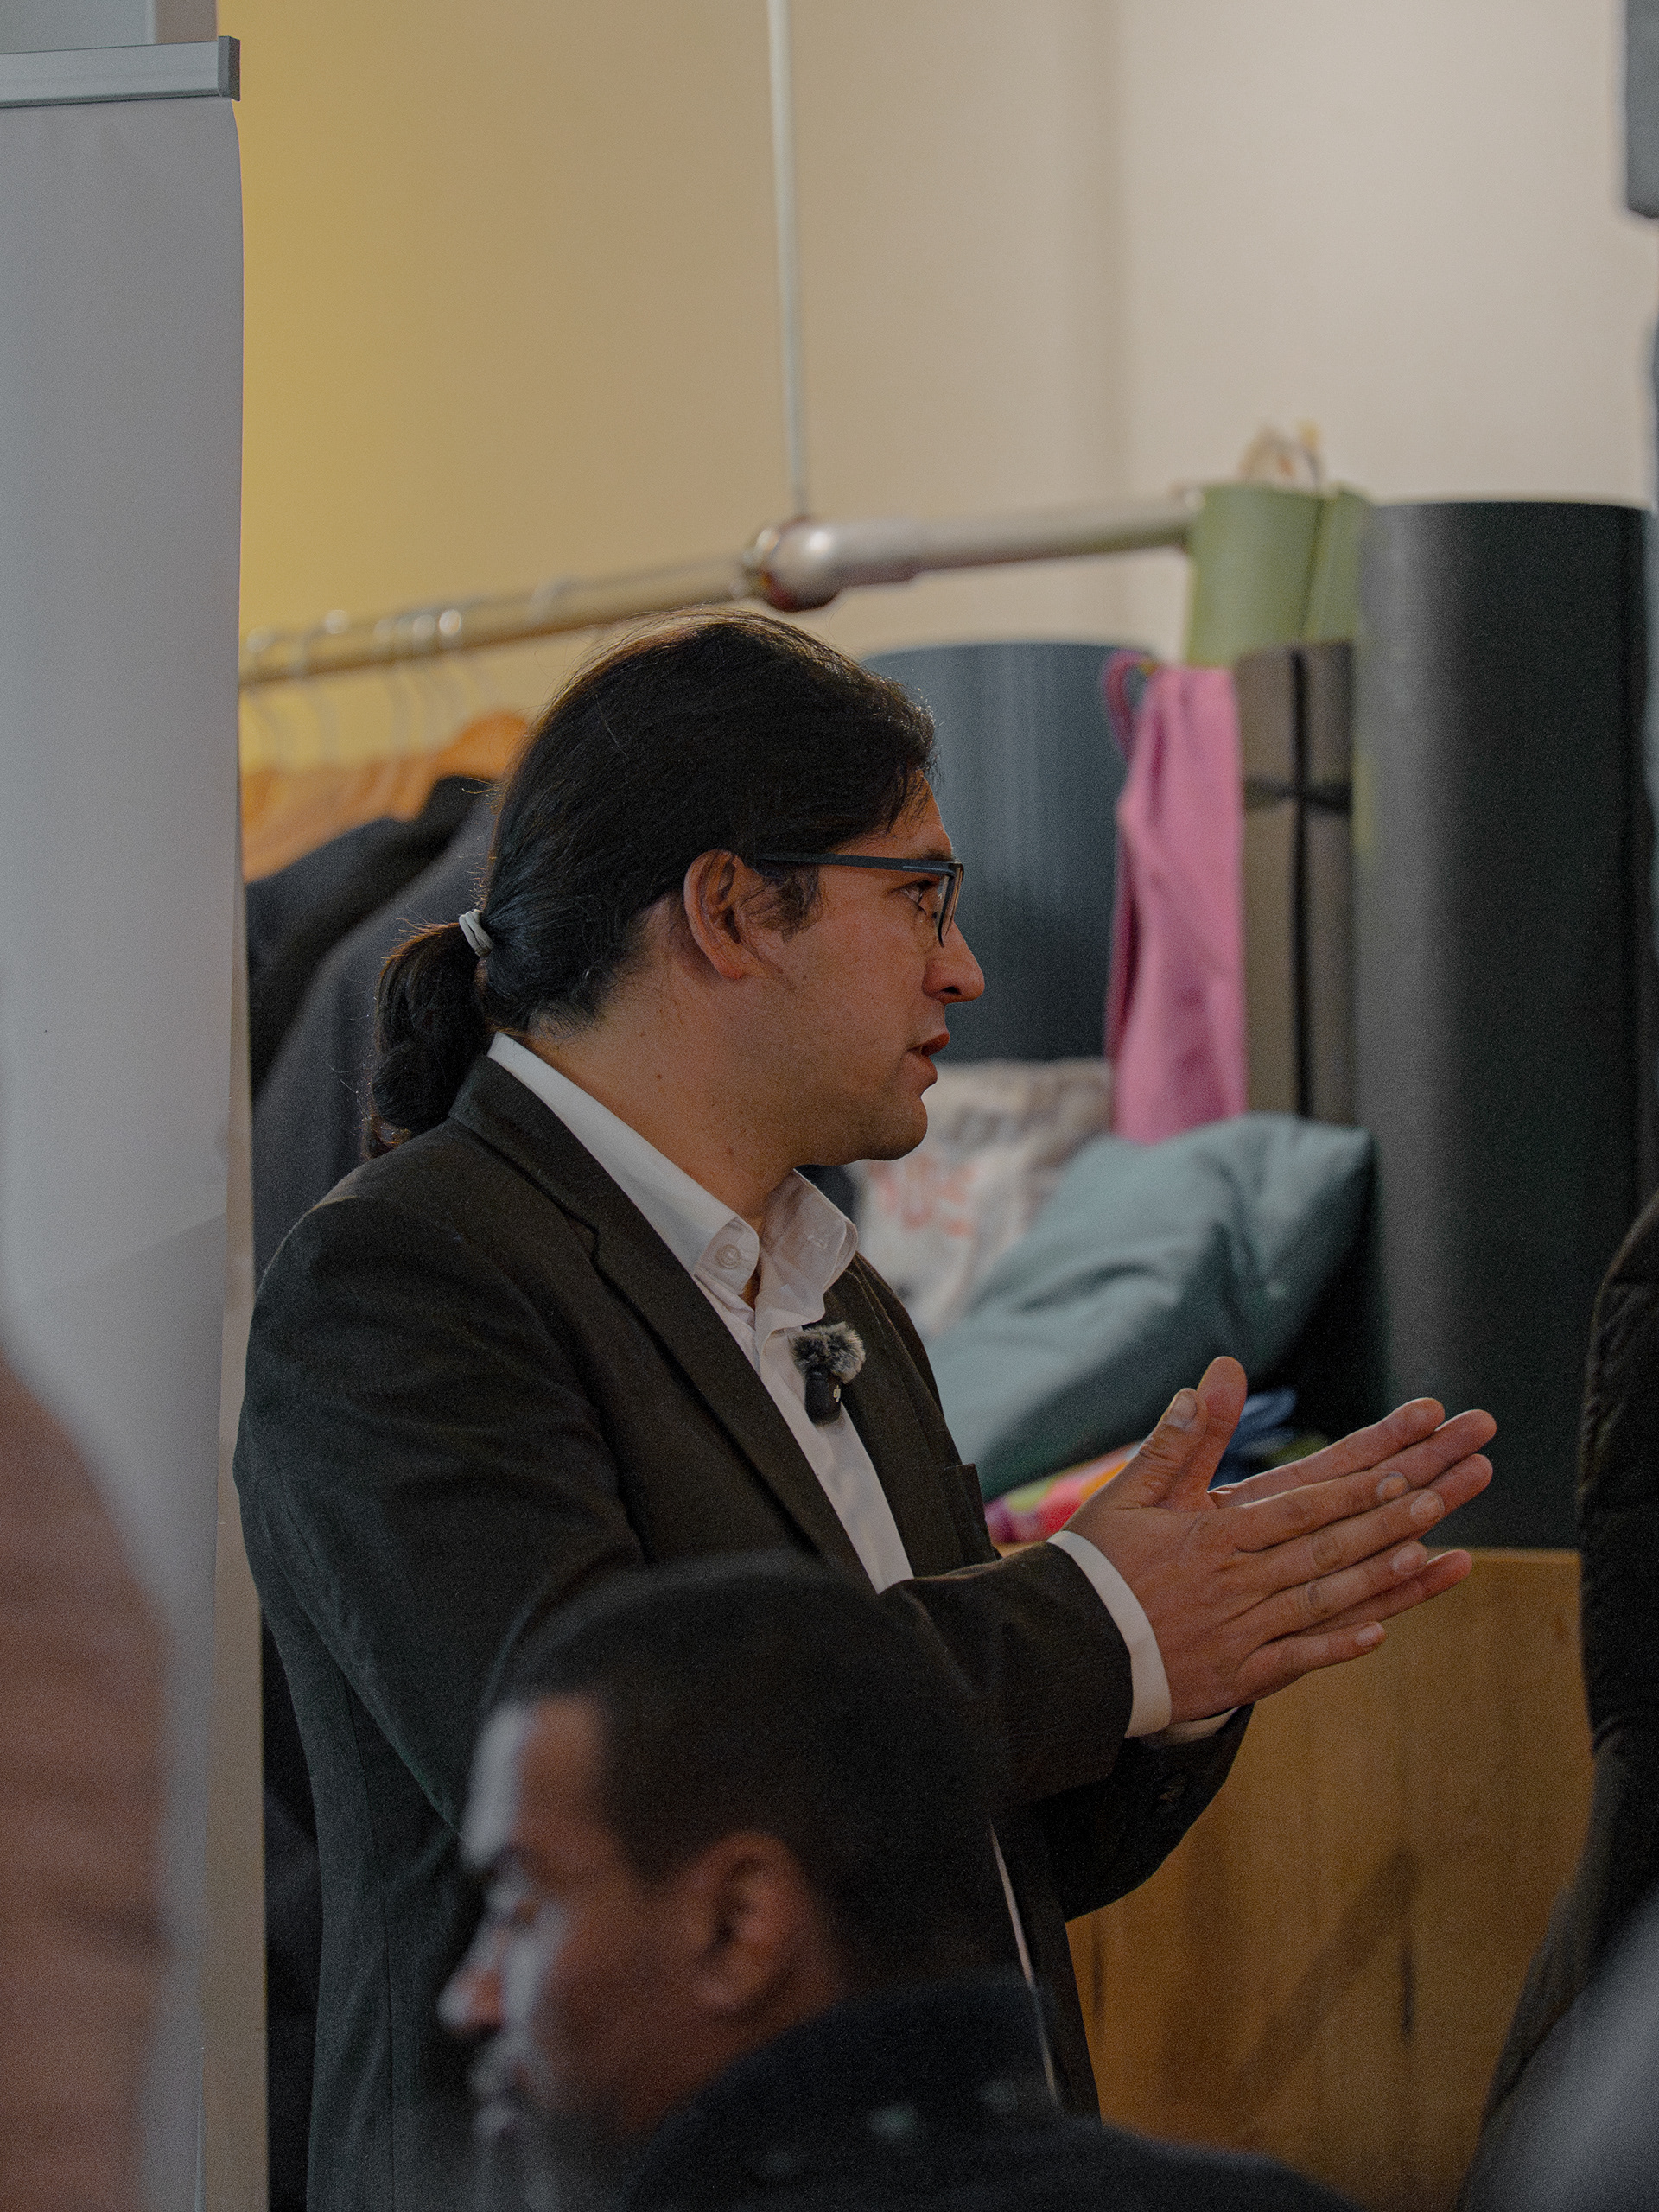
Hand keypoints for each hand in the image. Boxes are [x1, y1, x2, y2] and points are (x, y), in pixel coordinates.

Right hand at [1063, 1357, 1494, 1721]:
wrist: (1065, 1651)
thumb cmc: (1095, 1566)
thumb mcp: (1129, 1494)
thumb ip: (1178, 1440)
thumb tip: (1212, 1377)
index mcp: (1214, 1536)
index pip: (1298, 1506)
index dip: (1352, 1487)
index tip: (1400, 1466)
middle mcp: (1237, 1582)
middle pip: (1324, 1547)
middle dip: (1387, 1519)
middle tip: (1437, 1494)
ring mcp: (1241, 1632)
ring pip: (1322, 1600)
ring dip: (1379, 1577)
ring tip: (1428, 1554)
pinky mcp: (1236, 1676)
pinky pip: (1297, 1661)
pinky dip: (1338, 1648)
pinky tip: (1379, 1634)